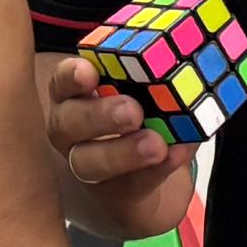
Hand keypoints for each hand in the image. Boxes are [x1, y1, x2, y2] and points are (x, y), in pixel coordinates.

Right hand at [43, 56, 196, 238]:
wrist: (141, 176)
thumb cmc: (135, 115)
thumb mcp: (140, 88)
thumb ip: (152, 73)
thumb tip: (184, 54)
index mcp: (73, 95)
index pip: (62, 82)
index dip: (70, 76)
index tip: (88, 72)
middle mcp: (70, 129)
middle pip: (67, 123)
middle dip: (98, 116)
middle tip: (132, 111)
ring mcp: (86, 165)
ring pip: (90, 163)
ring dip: (124, 152)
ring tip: (156, 144)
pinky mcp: (113, 192)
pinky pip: (131, 183)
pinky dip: (156, 170)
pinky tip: (175, 155)